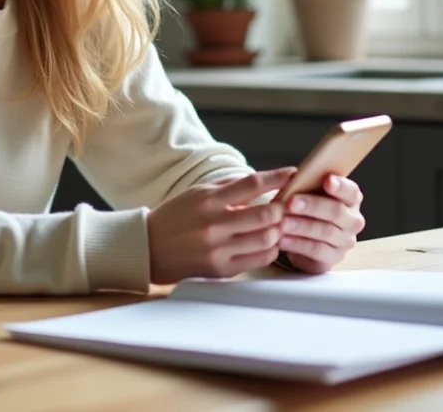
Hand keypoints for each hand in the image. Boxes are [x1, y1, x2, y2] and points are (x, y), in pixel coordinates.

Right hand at [146, 167, 295, 283]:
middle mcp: (214, 223)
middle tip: (284, 207)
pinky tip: (266, 243)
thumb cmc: (175, 217)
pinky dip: (270, 249)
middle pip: (266, 213)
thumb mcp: (196, 193)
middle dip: (282, 209)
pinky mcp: (221, 268)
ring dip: (278, 230)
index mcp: (208, 199)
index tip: (292, 173)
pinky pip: (260, 259)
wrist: (149, 248)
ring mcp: (218, 248)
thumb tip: (261, 181)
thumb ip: (228, 188)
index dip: (277, 177)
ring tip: (275, 226)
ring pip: (267, 238)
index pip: (251, 183)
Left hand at [277, 174, 365, 273]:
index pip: (351, 191)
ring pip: (326, 231)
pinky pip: (317, 250)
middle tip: (291, 203)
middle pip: (337, 211)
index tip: (326, 180)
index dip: (340, 186)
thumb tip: (291, 176)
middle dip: (312, 205)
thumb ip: (306, 185)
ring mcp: (346, 240)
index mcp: (350, 199)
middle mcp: (353, 220)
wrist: (303, 239)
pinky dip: (297, 244)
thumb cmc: (306, 210)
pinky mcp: (334, 257)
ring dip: (301, 226)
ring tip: (282, 223)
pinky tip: (282, 239)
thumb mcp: (307, 194)